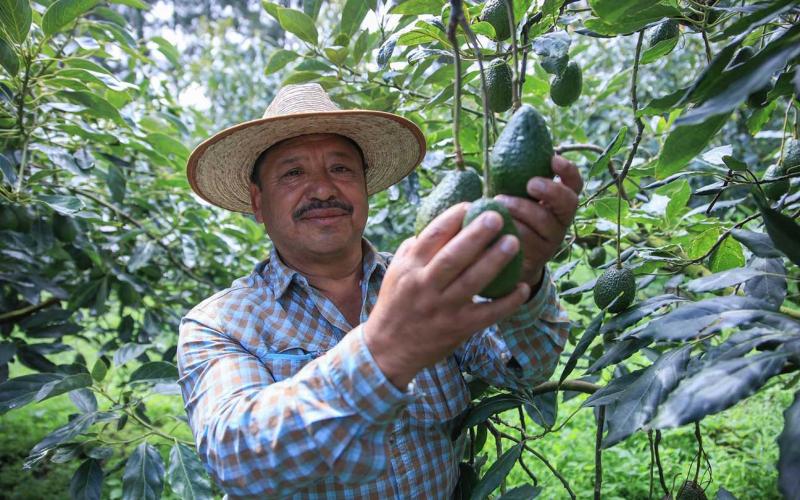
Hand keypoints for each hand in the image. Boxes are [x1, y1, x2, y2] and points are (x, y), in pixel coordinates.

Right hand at [364, 203, 530, 388]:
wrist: (388, 349)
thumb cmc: (396, 303)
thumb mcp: (397, 272)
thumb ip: (415, 248)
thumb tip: (441, 223)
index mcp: (410, 267)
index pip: (432, 236)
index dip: (453, 217)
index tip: (472, 204)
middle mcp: (425, 285)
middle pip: (453, 256)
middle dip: (476, 235)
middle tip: (497, 216)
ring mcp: (443, 308)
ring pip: (472, 281)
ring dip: (495, 261)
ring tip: (514, 242)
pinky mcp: (458, 328)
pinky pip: (487, 313)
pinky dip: (507, 302)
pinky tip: (521, 288)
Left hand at [494, 155, 583, 289]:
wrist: (506, 260)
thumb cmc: (509, 217)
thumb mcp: (514, 196)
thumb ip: (515, 178)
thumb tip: (508, 145)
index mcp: (559, 201)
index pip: (574, 184)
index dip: (568, 171)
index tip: (553, 159)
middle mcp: (561, 220)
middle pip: (569, 202)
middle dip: (551, 190)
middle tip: (530, 184)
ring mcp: (552, 240)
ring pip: (544, 221)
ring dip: (521, 208)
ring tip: (499, 200)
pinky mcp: (539, 257)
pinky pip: (528, 240)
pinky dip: (511, 228)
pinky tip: (498, 223)